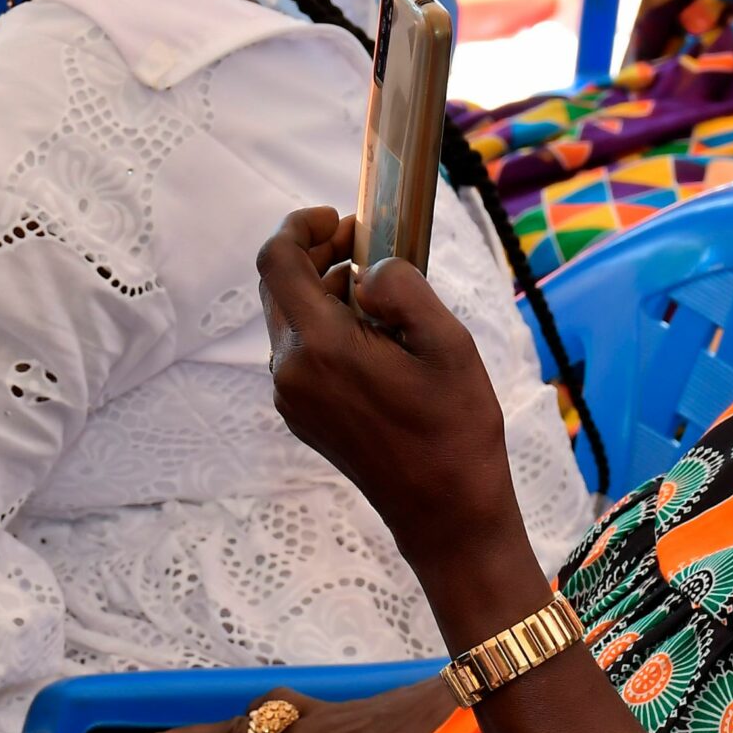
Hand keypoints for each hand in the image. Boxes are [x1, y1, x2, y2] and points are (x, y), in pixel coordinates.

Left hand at [258, 207, 519, 556]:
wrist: (444, 513)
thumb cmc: (455, 429)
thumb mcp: (447, 343)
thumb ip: (402, 288)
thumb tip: (367, 270)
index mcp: (321, 348)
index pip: (277, 262)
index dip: (300, 226)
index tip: (340, 219)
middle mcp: (291, 373)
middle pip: (279, 287)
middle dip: (316, 254)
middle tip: (366, 245)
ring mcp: (291, 398)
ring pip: (289, 319)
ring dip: (323, 290)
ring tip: (380, 292)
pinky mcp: (302, 415)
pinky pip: (300, 352)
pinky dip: (325, 326)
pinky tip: (373, 334)